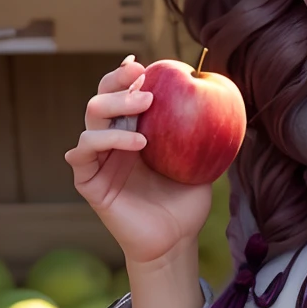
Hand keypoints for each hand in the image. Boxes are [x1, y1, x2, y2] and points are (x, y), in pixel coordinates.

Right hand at [65, 57, 212, 268]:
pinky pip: (82, 154)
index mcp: (131, 133)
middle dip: (118, 84)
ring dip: (115, 108)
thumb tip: (224, 101)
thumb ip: (203, 133)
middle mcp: (111, 143)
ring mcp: (98, 161)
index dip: (124, 76)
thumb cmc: (185, 203)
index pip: (119, 96)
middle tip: (145, 83)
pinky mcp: (89, 182)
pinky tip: (137, 144)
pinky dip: (105, 141)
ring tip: (145, 107)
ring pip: (90, 121)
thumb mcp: (201, 162)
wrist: (174, 242)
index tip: (144, 65)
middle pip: (99, 100)